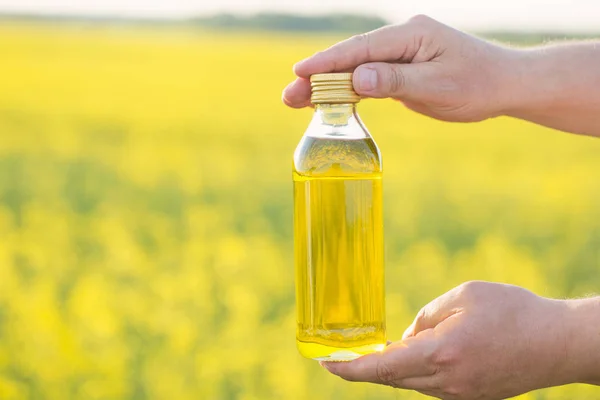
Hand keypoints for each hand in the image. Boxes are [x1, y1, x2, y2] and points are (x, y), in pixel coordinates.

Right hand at [283, 15, 515, 122]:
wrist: (503, 85)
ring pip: (355, 68)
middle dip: (318, 75)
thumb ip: (396, 80)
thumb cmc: (477, 83)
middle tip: (288, 95)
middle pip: (351, 57)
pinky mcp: (401, 69)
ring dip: (328, 84)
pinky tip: (328, 99)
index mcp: (411, 35)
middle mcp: (402, 39)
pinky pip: (367, 78)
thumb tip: (357, 79)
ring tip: (297, 100)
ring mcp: (400, 53)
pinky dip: (347, 89)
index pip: (361, 48)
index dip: (328, 61)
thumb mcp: (438, 85)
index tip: (299, 72)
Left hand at [322, 281, 577, 399]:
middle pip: (390, 379)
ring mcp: (459, 394)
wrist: (558, 343)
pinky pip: (430, 387)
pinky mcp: (471, 397)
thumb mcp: (463, 295)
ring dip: (389, 369)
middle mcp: (446, 382)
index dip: (348, 368)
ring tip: (374, 352)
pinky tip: (411, 357)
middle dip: (362, 369)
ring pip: (410, 384)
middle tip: (339, 356)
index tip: (324, 363)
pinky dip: (412, 373)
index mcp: (441, 353)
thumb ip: (427, 316)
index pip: (381, 368)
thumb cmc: (513, 311)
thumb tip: (408, 337)